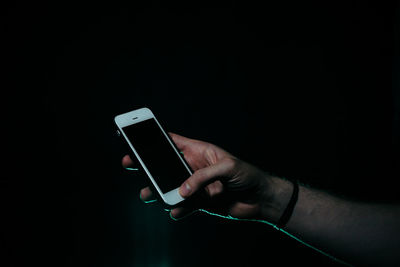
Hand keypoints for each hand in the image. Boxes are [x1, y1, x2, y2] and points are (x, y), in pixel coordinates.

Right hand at [122, 133, 276, 220]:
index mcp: (199, 152)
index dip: (154, 138)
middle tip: (130, 163)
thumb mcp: (227, 167)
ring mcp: (195, 186)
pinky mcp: (199, 203)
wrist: (260, 199)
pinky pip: (182, 206)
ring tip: (148, 194)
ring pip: (170, 187)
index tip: (136, 137)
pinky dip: (177, 209)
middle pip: (165, 164)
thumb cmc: (247, 175)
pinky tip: (176, 211)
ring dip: (158, 191)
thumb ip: (202, 177)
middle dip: (147, 165)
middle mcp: (194, 168)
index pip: (173, 142)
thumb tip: (182, 190)